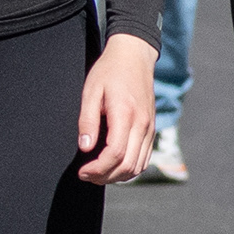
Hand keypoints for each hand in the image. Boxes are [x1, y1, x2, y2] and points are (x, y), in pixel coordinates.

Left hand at [74, 33, 157, 183]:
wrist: (135, 56)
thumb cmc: (110, 71)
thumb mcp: (91, 91)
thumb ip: (87, 120)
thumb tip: (85, 147)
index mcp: (126, 114)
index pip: (115, 154)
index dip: (98, 169)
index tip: (82, 171)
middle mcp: (142, 124)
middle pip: (128, 165)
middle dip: (105, 177)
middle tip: (86, 175)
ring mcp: (149, 128)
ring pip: (138, 166)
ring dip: (118, 176)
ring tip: (98, 174)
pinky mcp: (151, 129)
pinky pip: (144, 158)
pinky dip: (130, 169)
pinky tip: (114, 167)